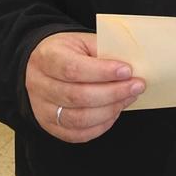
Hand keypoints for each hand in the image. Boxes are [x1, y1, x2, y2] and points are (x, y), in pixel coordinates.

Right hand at [24, 31, 143, 142]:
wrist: (44, 66)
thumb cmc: (68, 53)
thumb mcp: (83, 42)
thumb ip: (104, 51)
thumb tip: (132, 65)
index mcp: (47, 58)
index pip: (73, 69)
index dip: (102, 72)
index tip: (127, 71)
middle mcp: (39, 85)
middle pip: (77, 96)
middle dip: (113, 93)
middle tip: (136, 86)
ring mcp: (42, 109)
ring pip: (79, 118)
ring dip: (110, 110)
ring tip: (128, 98)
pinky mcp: (50, 126)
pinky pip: (79, 133)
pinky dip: (101, 125)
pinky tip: (114, 112)